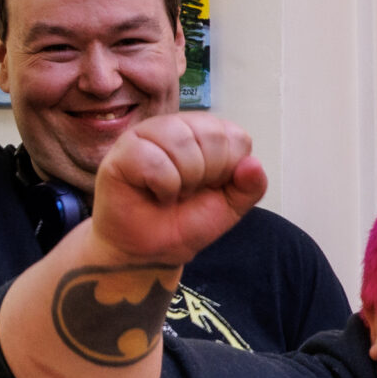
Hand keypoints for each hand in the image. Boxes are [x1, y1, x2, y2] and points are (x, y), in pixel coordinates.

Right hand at [90, 115, 266, 267]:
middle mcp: (175, 127)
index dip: (229, 169)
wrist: (153, 250)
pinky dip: (163, 186)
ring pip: (182, 142)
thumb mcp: (230, 206)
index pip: (234, 136)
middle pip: (212, 135)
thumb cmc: (186, 221)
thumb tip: (254, 164)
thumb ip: (250, 187)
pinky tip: (155, 194)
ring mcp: (146, 135)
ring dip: (185, 180)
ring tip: (173, 192)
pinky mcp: (122, 152)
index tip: (211, 186)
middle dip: (208, 175)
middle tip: (189, 191)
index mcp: (203, 133)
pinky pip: (153, 160)